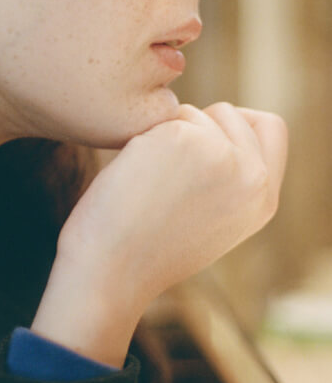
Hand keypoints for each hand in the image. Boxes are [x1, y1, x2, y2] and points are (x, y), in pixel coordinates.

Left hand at [31, 102, 287, 367]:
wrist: (110, 270)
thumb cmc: (147, 246)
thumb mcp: (213, 218)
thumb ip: (230, 180)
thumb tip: (219, 132)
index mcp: (264, 199)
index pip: (270, 127)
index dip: (238, 123)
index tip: (207, 137)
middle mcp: (253, 178)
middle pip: (230, 112)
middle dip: (197, 124)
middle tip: (168, 163)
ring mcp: (223, 156)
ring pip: (193, 112)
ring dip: (166, 134)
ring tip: (150, 180)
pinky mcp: (186, 139)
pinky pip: (162, 118)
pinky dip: (143, 138)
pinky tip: (134, 175)